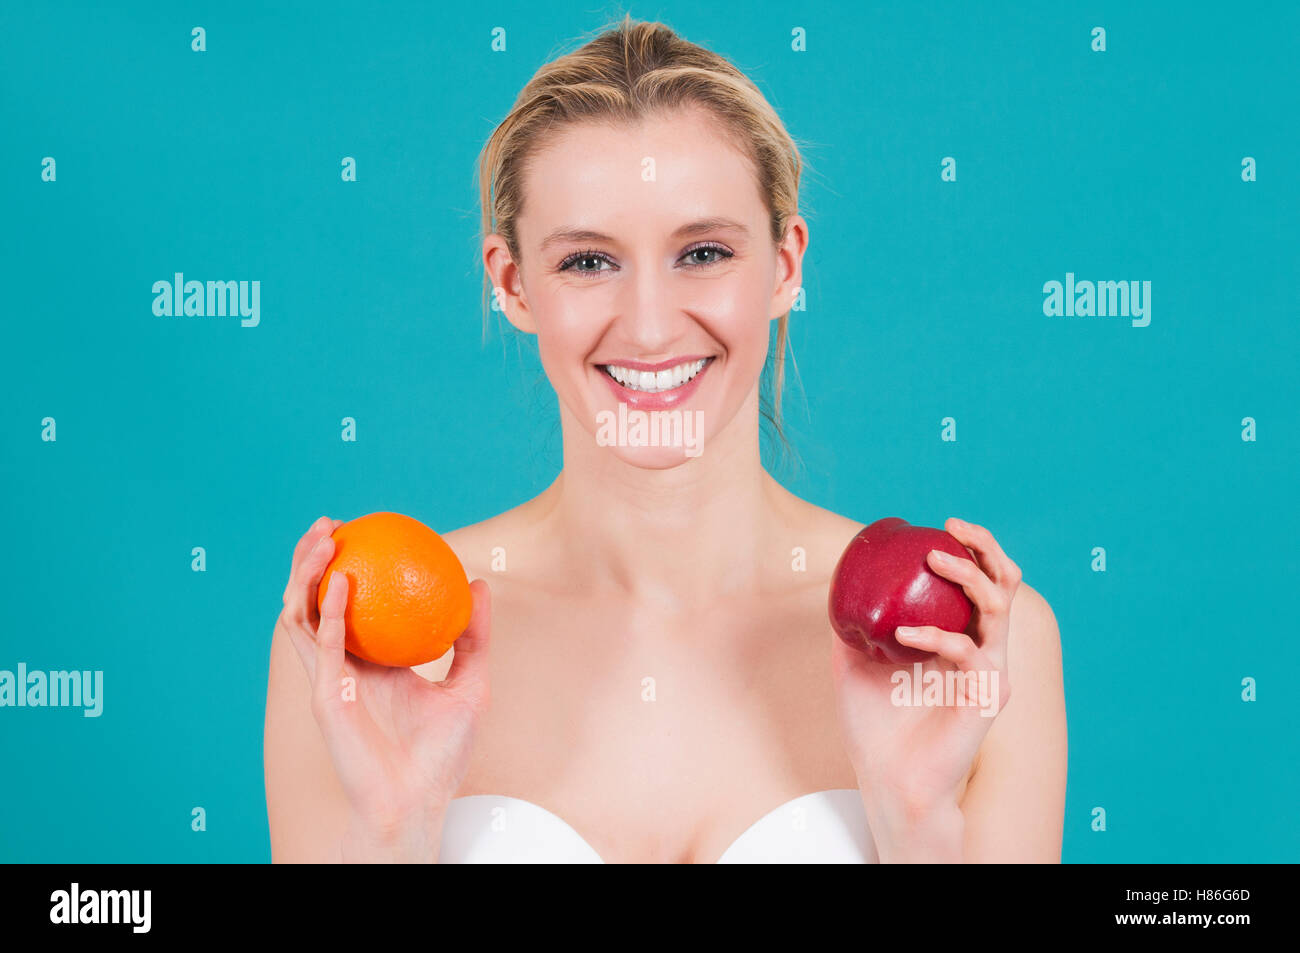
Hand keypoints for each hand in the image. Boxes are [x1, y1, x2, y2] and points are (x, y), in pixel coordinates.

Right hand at [274, 516, 491, 861]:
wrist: (417, 805)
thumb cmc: (442, 756)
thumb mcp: (471, 685)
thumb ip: (475, 637)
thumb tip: (480, 584)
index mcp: (372, 664)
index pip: (351, 607)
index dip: (346, 568)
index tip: (363, 532)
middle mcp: (345, 667)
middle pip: (316, 602)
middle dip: (312, 560)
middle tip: (331, 523)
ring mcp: (331, 681)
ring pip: (304, 616)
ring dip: (309, 574)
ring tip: (327, 538)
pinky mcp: (328, 697)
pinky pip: (324, 645)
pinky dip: (331, 611)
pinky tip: (344, 583)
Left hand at [830, 517, 1020, 831]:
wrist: (888, 781)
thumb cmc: (874, 726)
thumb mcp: (852, 663)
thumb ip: (851, 626)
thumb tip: (833, 583)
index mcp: (960, 640)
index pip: (982, 582)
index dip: (973, 548)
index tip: (942, 525)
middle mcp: (983, 651)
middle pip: (1005, 584)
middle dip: (985, 547)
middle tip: (952, 528)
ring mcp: (989, 673)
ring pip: (999, 608)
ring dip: (968, 577)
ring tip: (934, 561)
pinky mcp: (986, 696)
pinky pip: (969, 651)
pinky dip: (937, 635)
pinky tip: (904, 635)